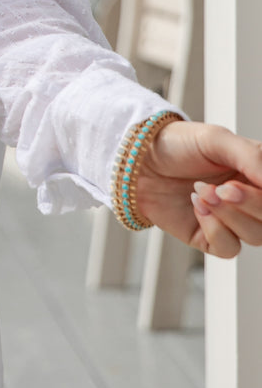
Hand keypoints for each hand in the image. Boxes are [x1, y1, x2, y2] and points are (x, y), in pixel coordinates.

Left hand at [131, 120, 261, 258]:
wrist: (137, 160)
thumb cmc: (177, 144)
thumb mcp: (216, 140)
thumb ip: (253, 157)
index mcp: (257, 174)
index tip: (241, 182)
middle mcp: (250, 199)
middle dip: (250, 205)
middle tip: (222, 188)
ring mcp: (232, 220)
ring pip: (255, 236)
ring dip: (229, 216)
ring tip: (202, 192)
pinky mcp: (210, 238)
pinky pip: (228, 248)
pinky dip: (215, 229)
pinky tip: (196, 206)